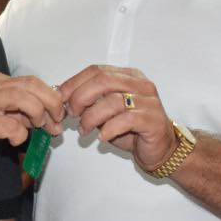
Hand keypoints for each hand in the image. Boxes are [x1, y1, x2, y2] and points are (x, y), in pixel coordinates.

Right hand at [0, 71, 64, 159]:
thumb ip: (10, 109)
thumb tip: (35, 117)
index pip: (31, 81)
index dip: (49, 96)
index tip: (56, 113)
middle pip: (33, 85)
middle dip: (52, 103)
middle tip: (57, 121)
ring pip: (26, 98)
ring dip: (39, 114)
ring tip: (39, 128)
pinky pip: (12, 126)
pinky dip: (20, 135)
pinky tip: (14, 141)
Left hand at [58, 64, 176, 171]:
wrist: (159, 149)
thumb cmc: (132, 130)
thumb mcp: (106, 112)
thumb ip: (91, 102)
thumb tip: (64, 99)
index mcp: (129, 76)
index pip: (97, 70)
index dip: (74, 82)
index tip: (60, 97)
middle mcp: (141, 84)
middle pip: (104, 80)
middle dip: (81, 97)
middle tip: (71, 113)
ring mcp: (149, 101)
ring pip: (114, 100)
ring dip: (92, 116)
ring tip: (84, 129)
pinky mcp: (153, 120)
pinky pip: (127, 119)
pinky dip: (109, 128)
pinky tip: (102, 137)